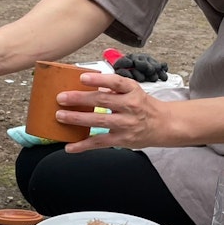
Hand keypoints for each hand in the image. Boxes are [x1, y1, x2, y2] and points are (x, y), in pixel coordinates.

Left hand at [53, 72, 168, 152]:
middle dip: (79, 99)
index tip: (82, 77)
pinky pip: (99, 143)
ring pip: (98, 121)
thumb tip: (90, 84)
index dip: (99, 79)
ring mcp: (125, 124)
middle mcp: (130, 106)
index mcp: (132, 90)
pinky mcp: (121, 140)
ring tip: (60, 116)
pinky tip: (69, 147)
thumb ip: (114, 88)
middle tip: (61, 98)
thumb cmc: (143, 106)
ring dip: (77, 119)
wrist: (163, 125)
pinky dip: (83, 145)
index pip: (116, 82)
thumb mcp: (133, 91)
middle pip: (102, 101)